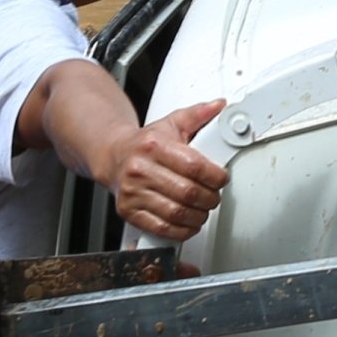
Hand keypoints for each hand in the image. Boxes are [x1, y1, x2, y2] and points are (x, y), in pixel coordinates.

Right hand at [109, 99, 231, 241]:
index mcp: (153, 145)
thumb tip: (218, 105)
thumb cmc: (145, 143)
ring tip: (203, 209)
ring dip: (198, 216)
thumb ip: (197, 114)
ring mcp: (133, 192)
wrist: (114, 156)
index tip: (222, 179)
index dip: (215, 176)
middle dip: (210, 198)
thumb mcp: (171, 124)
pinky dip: (181, 230)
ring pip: (176, 213)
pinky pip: (161, 228)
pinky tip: (189, 223)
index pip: (193, 166)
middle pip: (187, 192)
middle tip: (214, 196)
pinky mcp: (128, 211)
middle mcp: (140, 169)